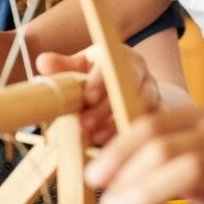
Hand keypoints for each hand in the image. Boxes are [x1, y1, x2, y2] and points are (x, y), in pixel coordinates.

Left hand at [37, 45, 162, 146]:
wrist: (126, 92)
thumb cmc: (95, 80)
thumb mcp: (79, 70)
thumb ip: (62, 67)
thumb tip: (43, 62)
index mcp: (119, 56)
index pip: (112, 63)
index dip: (100, 80)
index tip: (86, 96)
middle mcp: (140, 72)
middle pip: (131, 86)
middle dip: (107, 107)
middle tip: (86, 124)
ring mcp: (153, 92)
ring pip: (144, 106)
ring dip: (119, 123)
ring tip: (97, 138)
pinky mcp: (160, 112)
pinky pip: (153, 123)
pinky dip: (135, 135)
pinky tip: (115, 147)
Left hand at [84, 105, 203, 203]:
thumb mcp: (197, 156)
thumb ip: (159, 164)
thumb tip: (108, 187)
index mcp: (202, 119)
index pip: (152, 126)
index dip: (118, 151)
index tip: (96, 178)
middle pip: (166, 147)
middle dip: (128, 175)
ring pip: (192, 169)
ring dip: (149, 194)